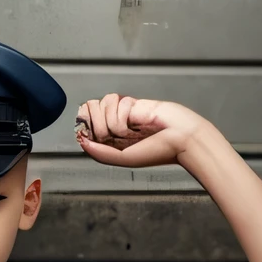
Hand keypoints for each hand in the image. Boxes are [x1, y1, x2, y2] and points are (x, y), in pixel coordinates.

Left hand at [75, 95, 210, 166]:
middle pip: (89, 114)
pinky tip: (136, 120)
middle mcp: (113, 126)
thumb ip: (101, 153)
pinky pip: (114, 102)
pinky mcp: (131, 102)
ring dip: (113, 120)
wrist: (180, 137)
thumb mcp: (123, 159)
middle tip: (120, 135)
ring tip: (130, 130)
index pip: (85, 128)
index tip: (95, 137)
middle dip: (100, 126)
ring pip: (100, 106)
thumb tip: (81, 141)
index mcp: (110, 141)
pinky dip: (123, 114)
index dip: (85, 129)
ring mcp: (121, 113)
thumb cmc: (157, 151)